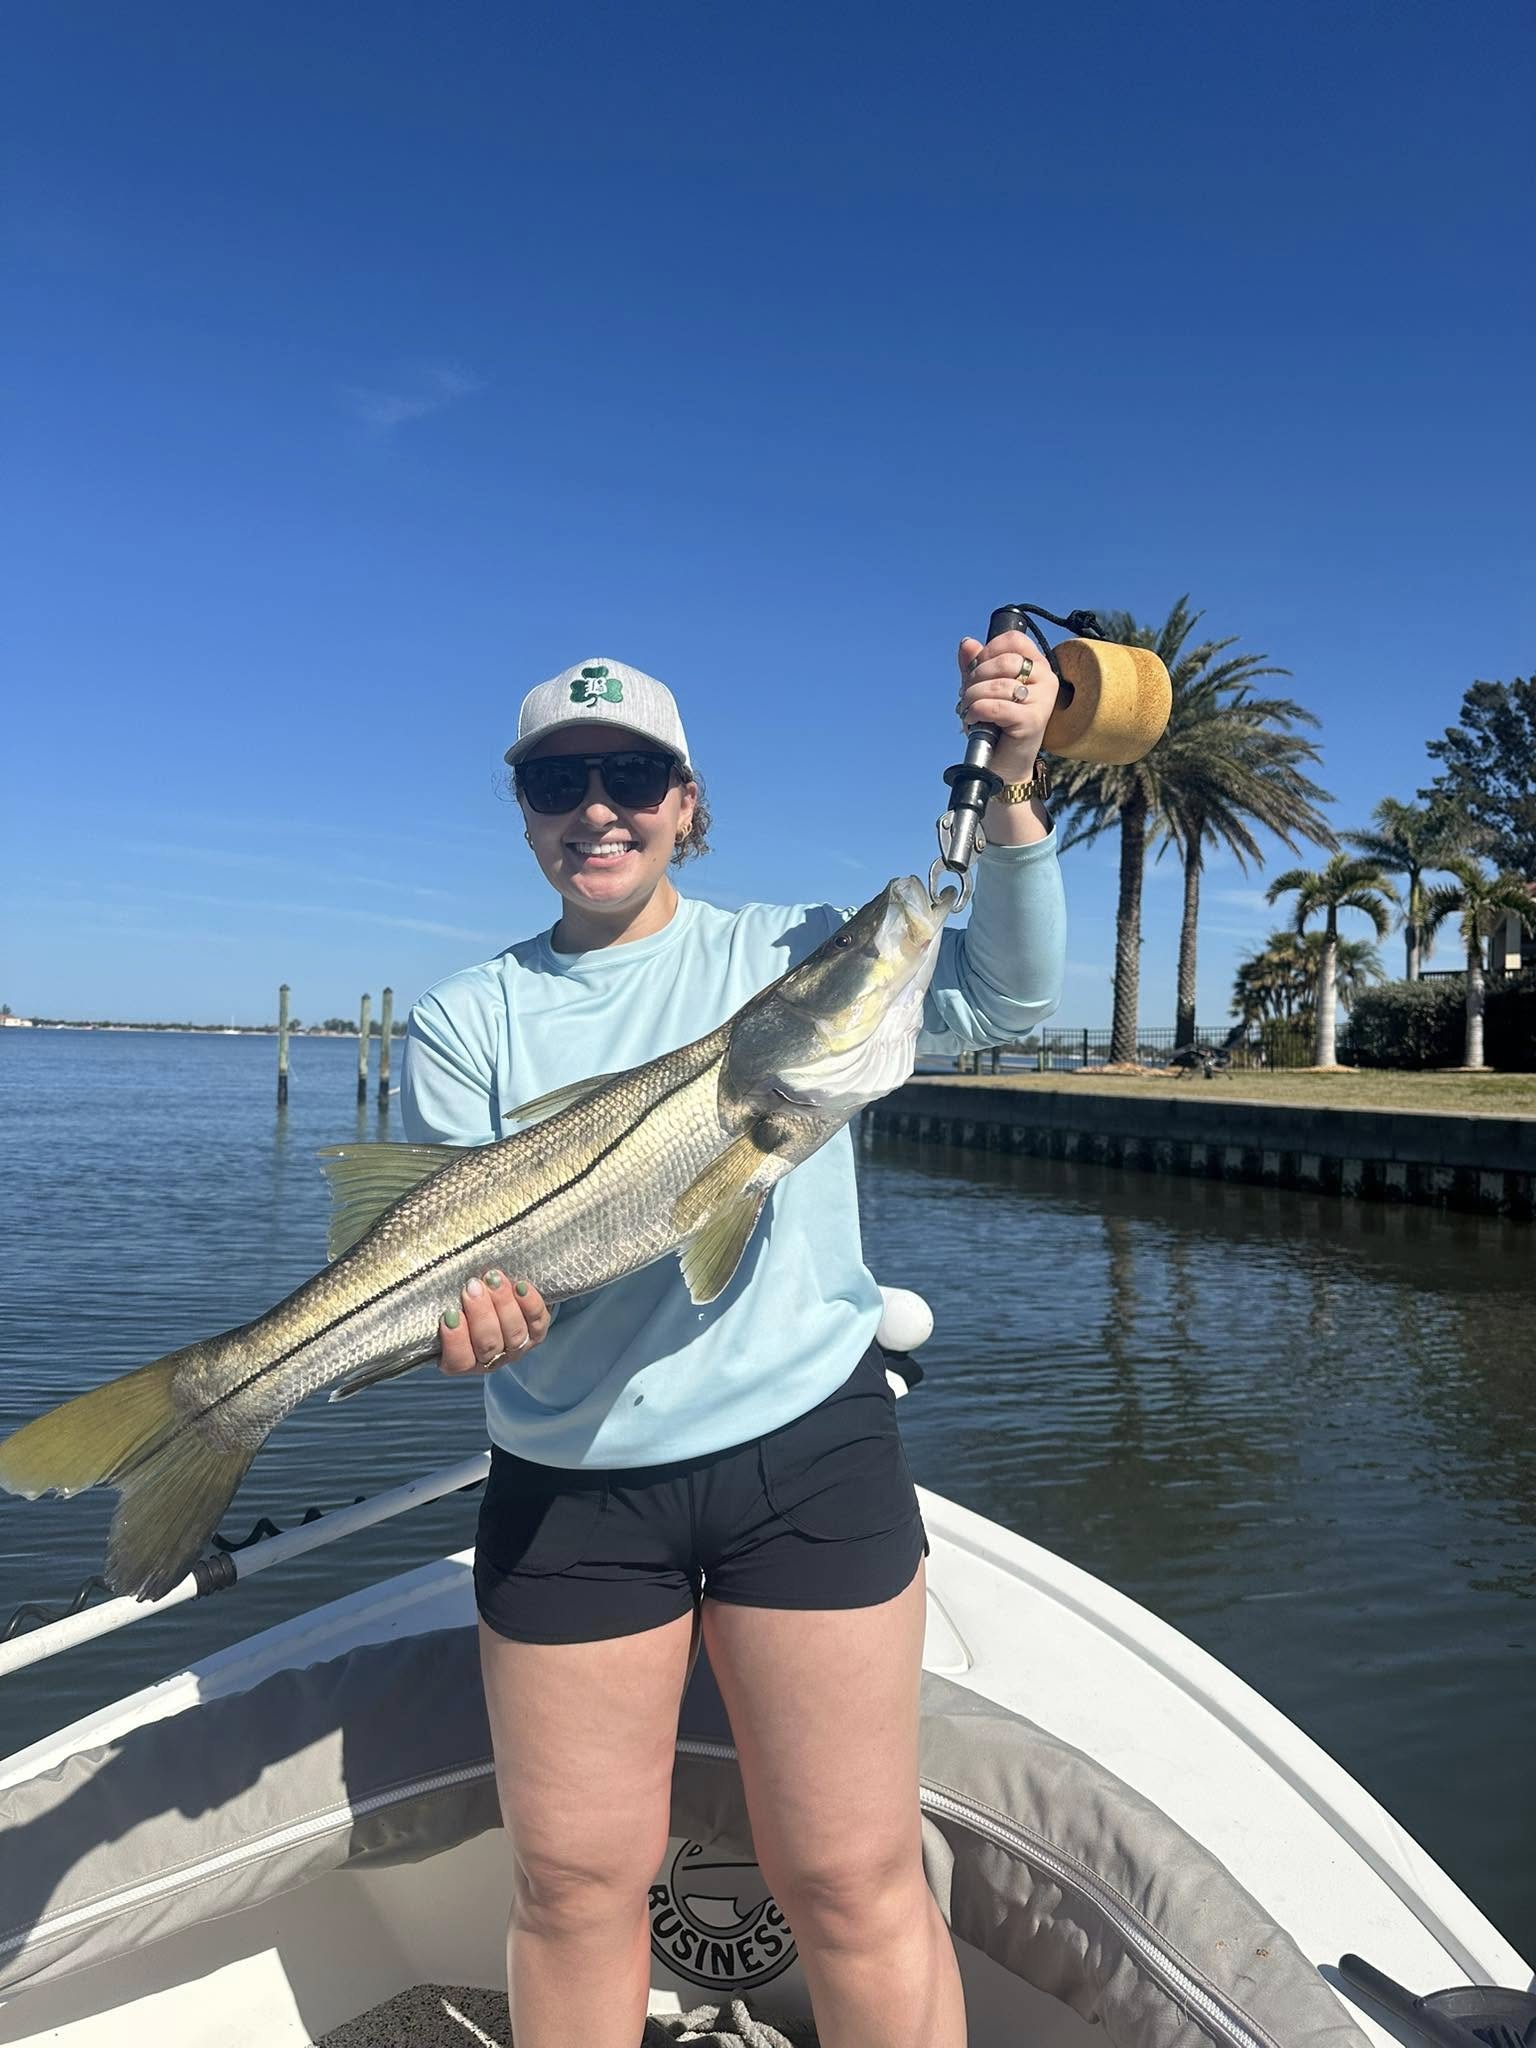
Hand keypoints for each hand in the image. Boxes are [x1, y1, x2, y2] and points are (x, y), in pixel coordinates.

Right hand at [438, 1271, 549, 1375]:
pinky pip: (538, 1322)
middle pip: (488, 1345)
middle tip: (472, 1286)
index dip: (455, 1341)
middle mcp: (490, 1359)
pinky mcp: (537, 1333)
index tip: (450, 1314)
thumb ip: (433, 1304)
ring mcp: (515, 1348)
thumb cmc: (460, 1307)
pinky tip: (521, 1285)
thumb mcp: (444, 1309)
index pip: (458, 1360)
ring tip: (493, 1278)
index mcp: (461, 1361)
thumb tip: (412, 1282)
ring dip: (503, 1304)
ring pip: (513, 1334)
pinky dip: (531, 1304)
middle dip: (480, 1314)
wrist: (497, 1305)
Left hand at [955, 629, 1058, 781]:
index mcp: (1038, 665)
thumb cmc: (996, 724)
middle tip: (966, 696)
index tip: (976, 670)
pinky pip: (996, 706)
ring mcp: (1043, 700)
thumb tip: (967, 643)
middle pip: (1004, 661)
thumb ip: (975, 664)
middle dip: (975, 678)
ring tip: (968, 710)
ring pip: (998, 684)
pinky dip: (977, 711)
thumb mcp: (982, 688)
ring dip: (972, 697)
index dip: (988, 651)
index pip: (1014, 640)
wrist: (1004, 764)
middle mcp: (1046, 679)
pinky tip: (973, 719)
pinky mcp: (1033, 721)